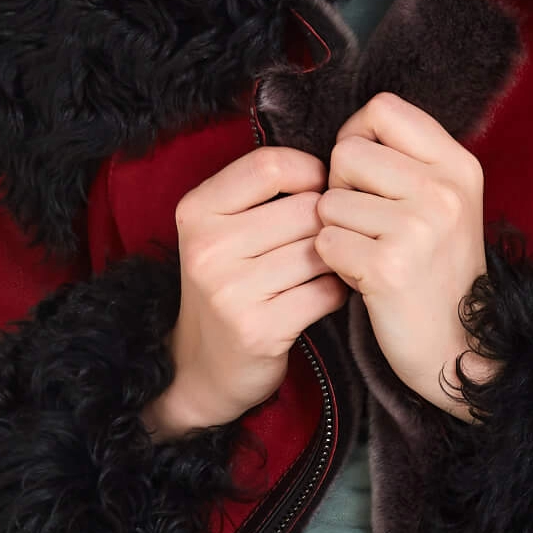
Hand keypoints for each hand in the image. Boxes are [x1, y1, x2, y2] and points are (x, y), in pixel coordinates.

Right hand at [142, 147, 347, 438]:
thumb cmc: (229, 284)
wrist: (203, 368)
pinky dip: (335, 293)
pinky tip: (320, 297)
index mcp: (196, 211)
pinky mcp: (258, 330)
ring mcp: (230, 291)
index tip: (316, 193)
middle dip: (326, 223)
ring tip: (321, 270)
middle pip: (305, 208)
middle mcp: (207, 248)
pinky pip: (326, 292)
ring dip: (335, 260)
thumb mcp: (222, 230)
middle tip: (322, 242)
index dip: (309, 174)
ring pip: (321, 250)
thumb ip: (263, 192)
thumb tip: (334, 167)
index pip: (271, 165)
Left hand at [313, 91, 497, 417]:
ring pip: (330, 201)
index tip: (365, 173)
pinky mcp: (388, 267)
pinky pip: (325, 242)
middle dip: (341, 187)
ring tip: (371, 253)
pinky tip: (364, 278)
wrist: (460, 348)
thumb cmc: (438, 271)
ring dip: (338, 231)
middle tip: (368, 223)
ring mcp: (418, 228)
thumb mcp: (446, 203)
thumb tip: (350, 135)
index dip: (358, 136)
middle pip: (347, 152)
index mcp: (458, 166)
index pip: (383, 109)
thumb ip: (408, 162)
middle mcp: (443, 190)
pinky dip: (335, 263)